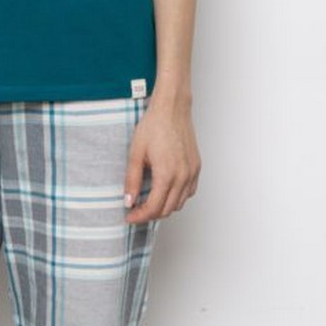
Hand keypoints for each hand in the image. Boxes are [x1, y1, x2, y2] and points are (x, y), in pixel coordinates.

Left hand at [123, 96, 200, 223]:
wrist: (172, 109)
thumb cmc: (154, 126)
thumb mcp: (135, 154)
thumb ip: (132, 180)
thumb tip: (129, 201)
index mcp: (166, 174)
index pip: (154, 208)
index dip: (140, 217)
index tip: (130, 217)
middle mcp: (183, 176)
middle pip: (167, 209)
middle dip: (150, 214)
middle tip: (136, 210)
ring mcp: (192, 172)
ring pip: (180, 203)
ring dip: (164, 207)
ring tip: (149, 201)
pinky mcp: (196, 167)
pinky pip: (189, 192)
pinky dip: (177, 197)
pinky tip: (166, 191)